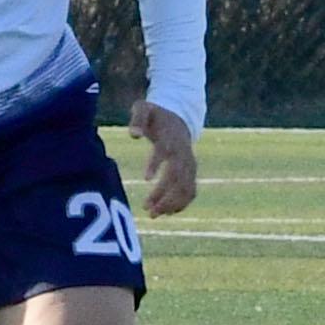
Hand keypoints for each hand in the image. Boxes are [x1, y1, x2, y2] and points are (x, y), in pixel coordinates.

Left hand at [130, 99, 198, 216]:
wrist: (178, 118)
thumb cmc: (156, 115)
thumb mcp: (144, 109)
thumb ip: (137, 119)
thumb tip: (133, 134)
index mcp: (170, 138)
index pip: (164, 152)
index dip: (156, 164)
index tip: (145, 179)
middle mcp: (183, 153)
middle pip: (176, 176)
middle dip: (163, 193)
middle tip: (146, 207)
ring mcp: (190, 164)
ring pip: (185, 187)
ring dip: (171, 203)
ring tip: (153, 214)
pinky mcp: (191, 172)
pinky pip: (191, 191)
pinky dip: (182, 204)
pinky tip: (167, 213)